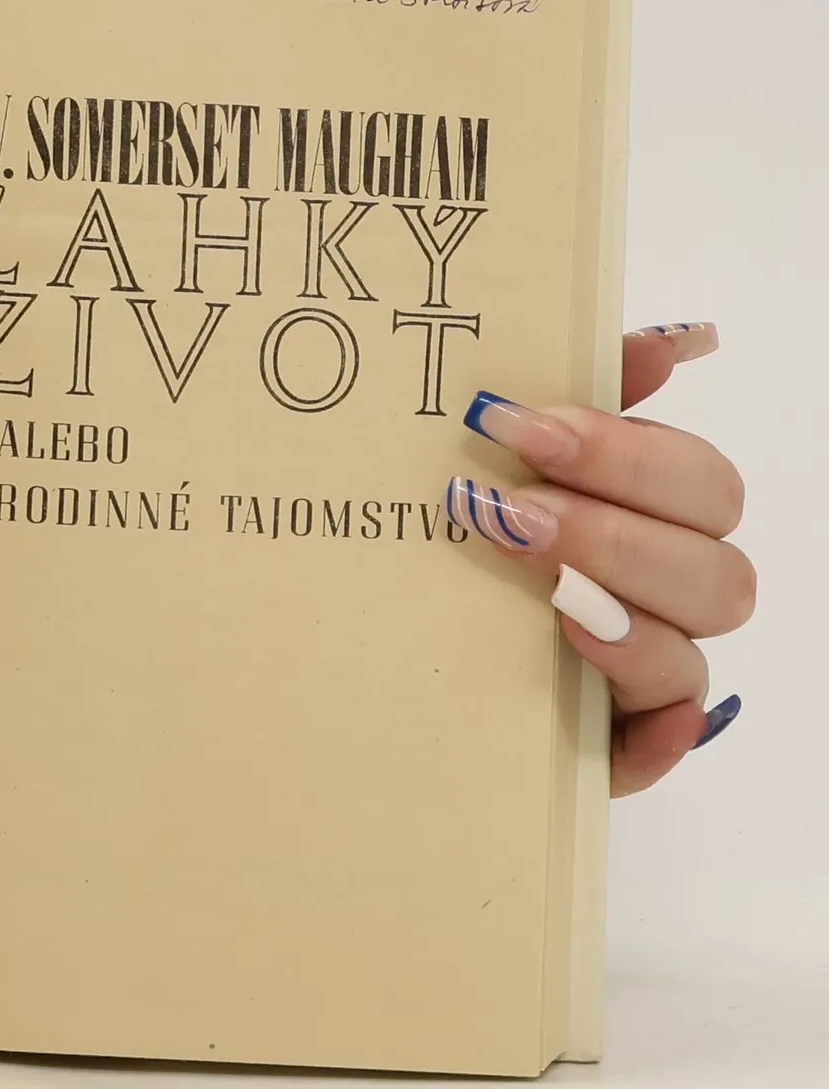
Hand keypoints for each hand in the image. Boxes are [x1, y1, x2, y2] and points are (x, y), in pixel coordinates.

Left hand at [446, 324, 752, 795]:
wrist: (374, 652)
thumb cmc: (454, 541)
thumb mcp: (494, 464)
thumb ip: (575, 396)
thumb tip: (668, 342)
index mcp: (652, 518)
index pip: (698, 480)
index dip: (623, 452)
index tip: (521, 427)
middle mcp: (664, 596)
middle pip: (713, 564)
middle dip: (611, 530)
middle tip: (510, 512)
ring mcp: (645, 675)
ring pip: (692, 647)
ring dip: (617, 608)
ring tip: (535, 589)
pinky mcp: (614, 746)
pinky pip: (660, 740)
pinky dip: (643, 720)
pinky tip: (583, 674)